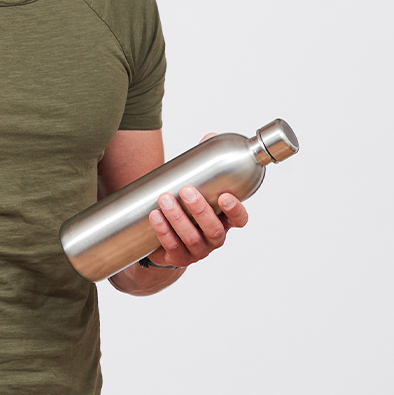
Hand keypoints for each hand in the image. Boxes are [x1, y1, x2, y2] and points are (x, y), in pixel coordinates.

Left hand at [145, 133, 248, 267]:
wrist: (166, 238)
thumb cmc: (186, 208)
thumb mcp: (196, 186)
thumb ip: (203, 164)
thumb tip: (210, 137)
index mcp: (224, 221)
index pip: (239, 220)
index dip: (235, 210)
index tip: (225, 197)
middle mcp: (215, 238)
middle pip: (214, 230)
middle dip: (200, 210)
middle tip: (186, 191)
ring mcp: (197, 251)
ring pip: (192, 239)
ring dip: (178, 219)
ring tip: (165, 200)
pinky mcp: (179, 258)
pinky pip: (172, 247)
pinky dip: (163, 231)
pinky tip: (154, 216)